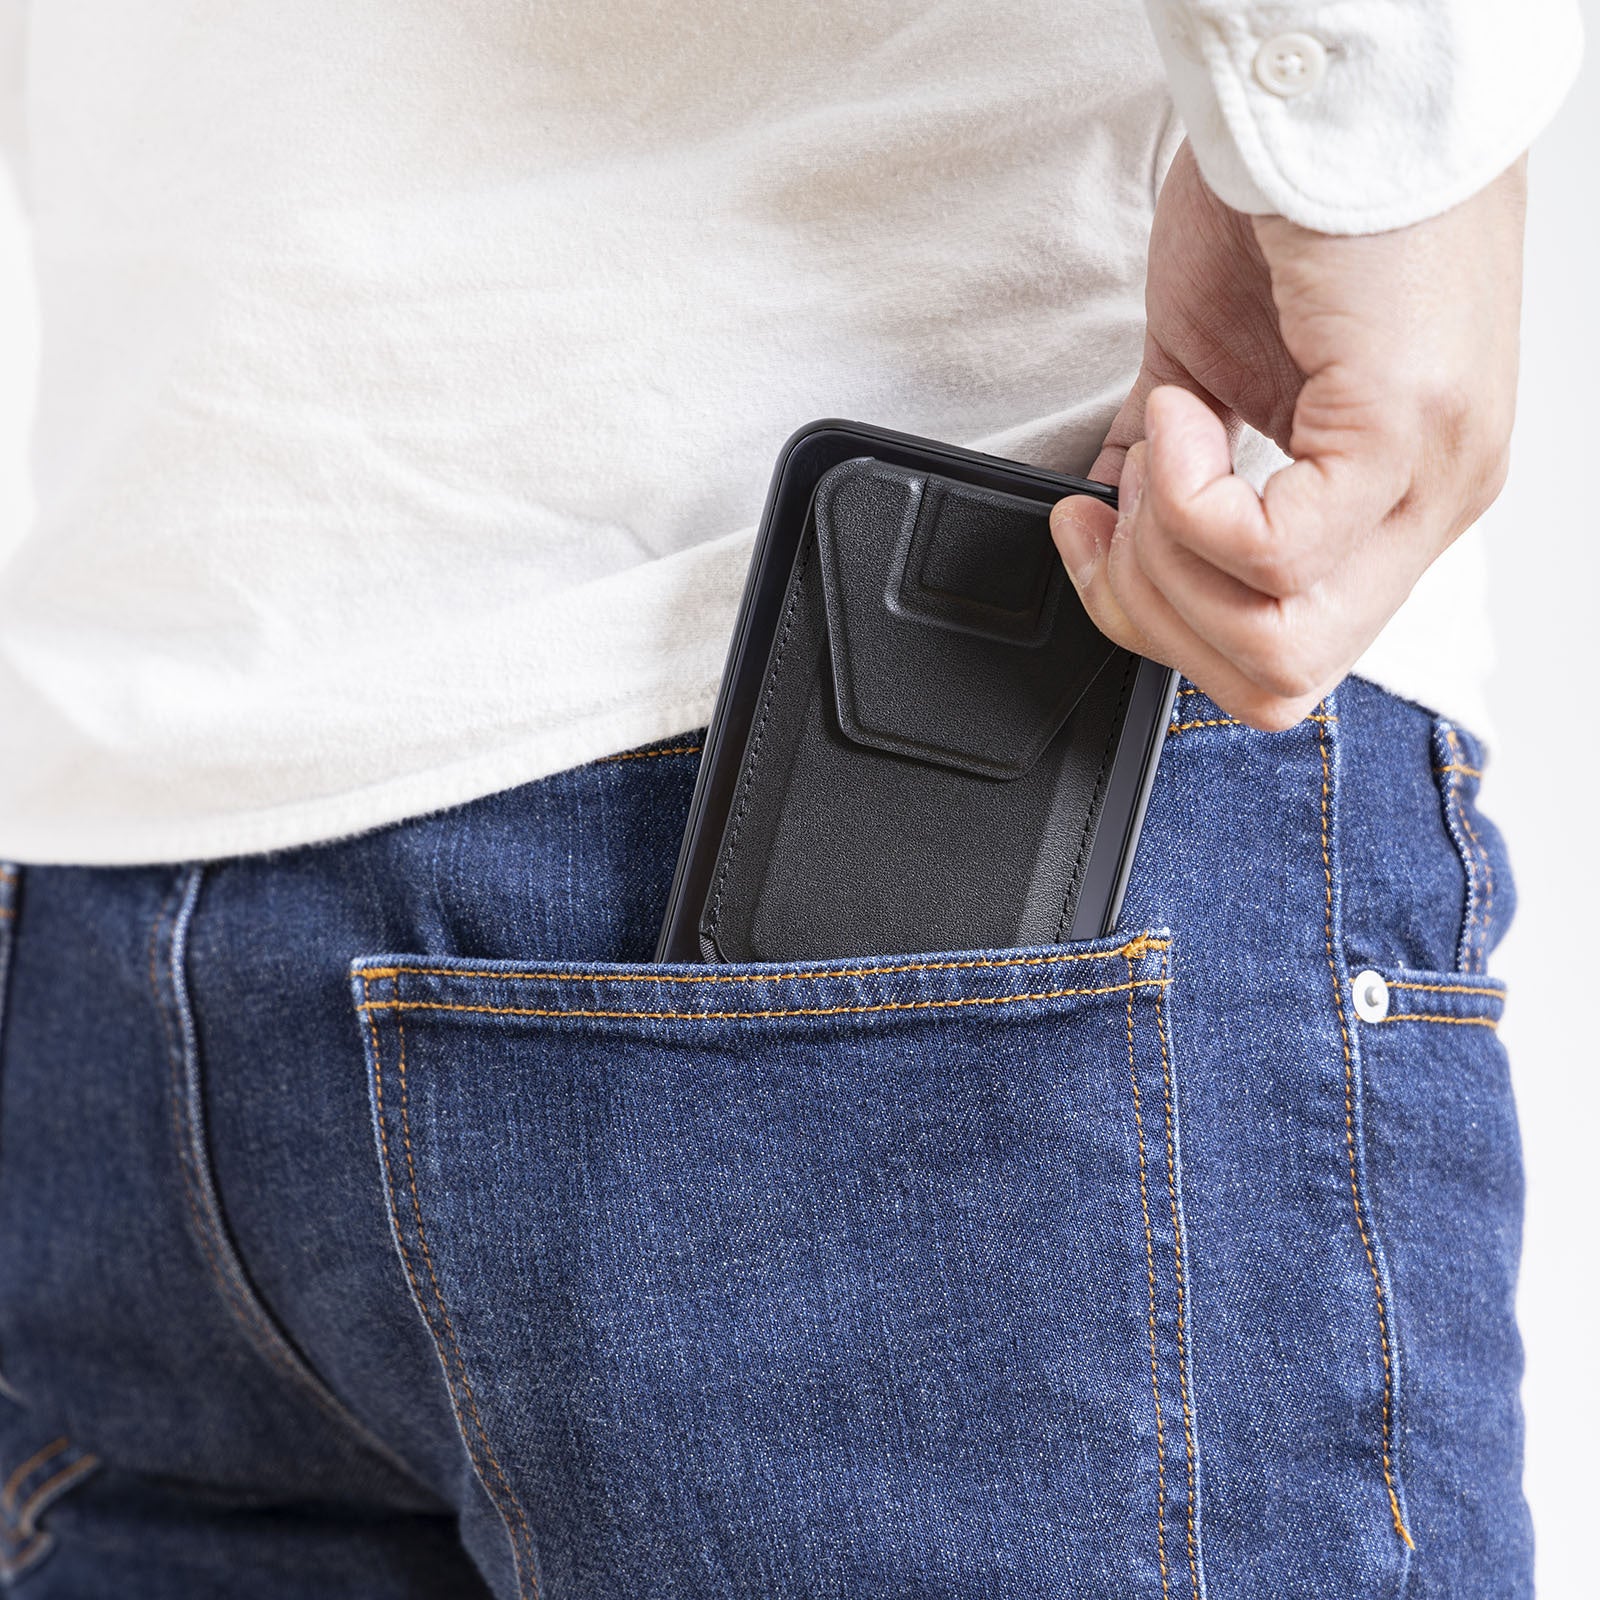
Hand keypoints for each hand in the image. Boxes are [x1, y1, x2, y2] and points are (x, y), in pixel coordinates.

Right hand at [1050, 142, 1525, 730]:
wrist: (1330, 86)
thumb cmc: (1286, 207)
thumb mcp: (1215, 371)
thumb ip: (1174, 470)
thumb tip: (1107, 532)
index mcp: (1388, 507)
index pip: (1285, 668)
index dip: (1165, 632)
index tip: (1103, 537)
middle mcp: (1426, 507)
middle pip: (1278, 680)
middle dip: (1155, 614)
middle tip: (1121, 510)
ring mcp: (1428, 476)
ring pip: (1277, 639)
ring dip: (1165, 556)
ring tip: (1156, 444)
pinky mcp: (1404, 426)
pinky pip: (1273, 550)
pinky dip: (1188, 499)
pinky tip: (1182, 409)